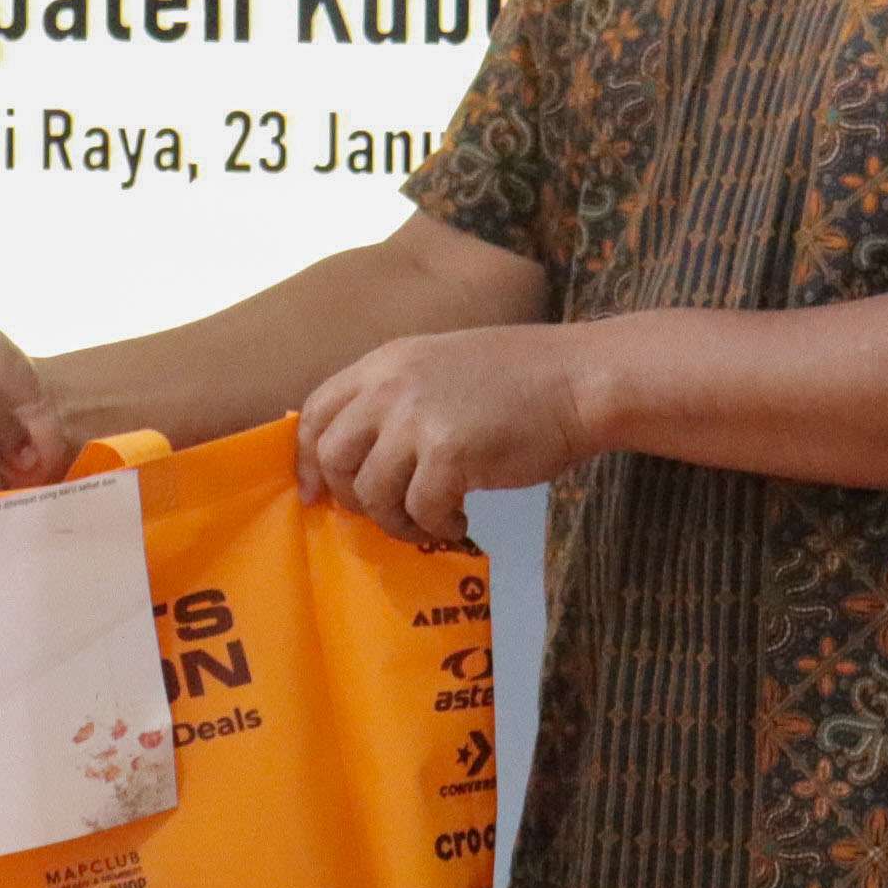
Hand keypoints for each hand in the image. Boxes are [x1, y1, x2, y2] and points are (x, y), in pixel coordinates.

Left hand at [296, 323, 597, 544]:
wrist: (580, 379)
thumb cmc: (520, 379)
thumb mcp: (439, 368)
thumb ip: (395, 398)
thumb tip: (360, 454)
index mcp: (384, 362)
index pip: (315, 410)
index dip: (307, 458)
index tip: (318, 492)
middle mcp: (390, 385)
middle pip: (331, 455)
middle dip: (350, 495)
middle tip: (385, 511)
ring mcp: (417, 418)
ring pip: (371, 491)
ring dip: (395, 520)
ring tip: (428, 521)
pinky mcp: (450, 453)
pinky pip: (419, 509)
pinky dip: (435, 525)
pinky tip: (460, 519)